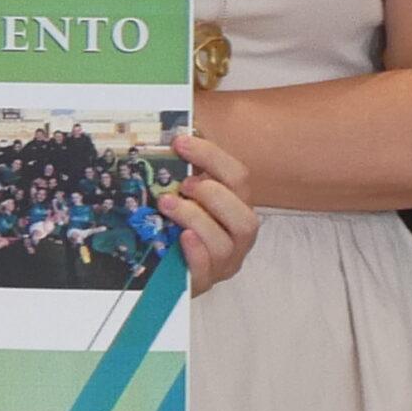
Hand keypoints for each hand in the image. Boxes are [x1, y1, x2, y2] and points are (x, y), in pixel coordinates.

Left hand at [160, 129, 258, 296]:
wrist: (169, 266)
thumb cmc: (179, 220)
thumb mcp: (185, 190)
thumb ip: (186, 164)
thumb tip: (174, 128)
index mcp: (236, 205)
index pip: (237, 177)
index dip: (210, 156)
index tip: (179, 143)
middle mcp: (238, 236)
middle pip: (244, 216)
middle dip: (212, 195)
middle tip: (183, 184)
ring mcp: (224, 262)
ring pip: (226, 243)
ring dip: (196, 218)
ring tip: (167, 205)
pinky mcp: (204, 282)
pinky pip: (207, 270)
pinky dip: (195, 252)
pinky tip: (180, 237)